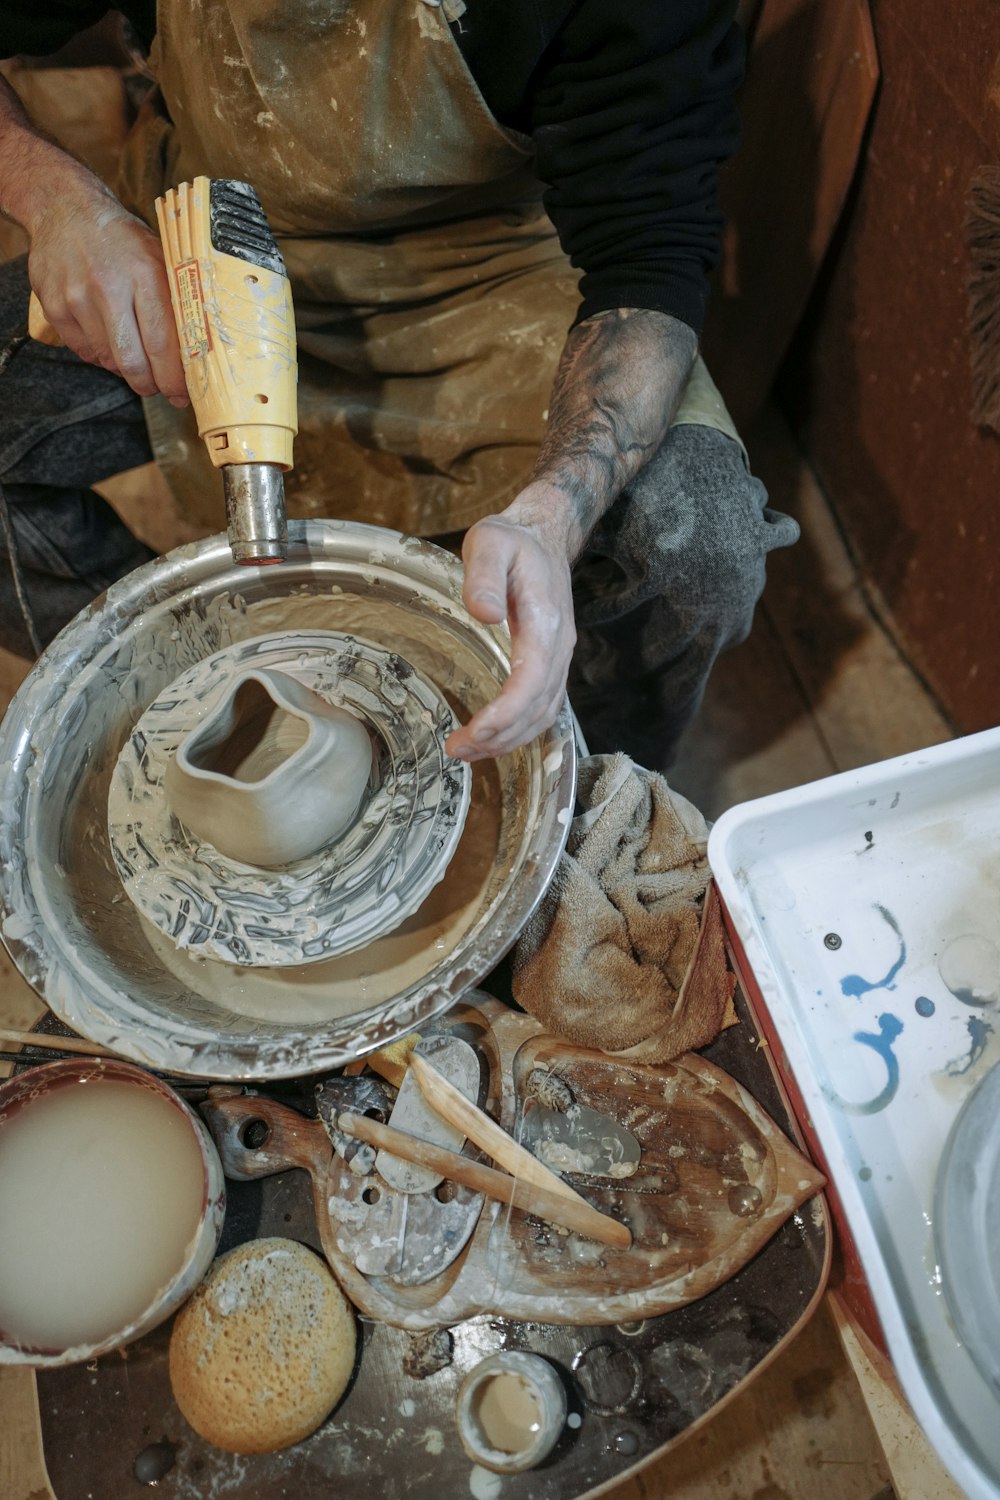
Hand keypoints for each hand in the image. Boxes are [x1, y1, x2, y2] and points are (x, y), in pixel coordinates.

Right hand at [27, 173, 187, 404]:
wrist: (66, 208)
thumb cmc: (122, 239)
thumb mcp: (158, 257)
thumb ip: (176, 299)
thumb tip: (199, 350)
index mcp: (145, 272)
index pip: (163, 342)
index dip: (173, 378)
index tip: (181, 395)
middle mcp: (109, 286)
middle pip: (133, 361)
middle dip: (149, 385)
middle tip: (158, 389)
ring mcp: (77, 297)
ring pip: (108, 360)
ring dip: (125, 368)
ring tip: (133, 355)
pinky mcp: (54, 306)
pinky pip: (84, 351)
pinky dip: (100, 354)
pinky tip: (107, 338)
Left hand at [445, 503, 576, 760]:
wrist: (545, 536)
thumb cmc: (512, 541)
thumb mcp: (490, 543)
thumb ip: (485, 576)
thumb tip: (485, 614)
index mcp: (545, 620)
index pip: (531, 679)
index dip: (506, 712)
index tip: (475, 731)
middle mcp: (559, 645)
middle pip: (538, 706)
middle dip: (500, 736)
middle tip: (457, 750)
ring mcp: (559, 656)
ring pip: (544, 713)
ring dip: (510, 739)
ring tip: (468, 751)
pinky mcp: (552, 662)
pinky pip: (544, 706)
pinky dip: (520, 729)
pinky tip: (493, 737)